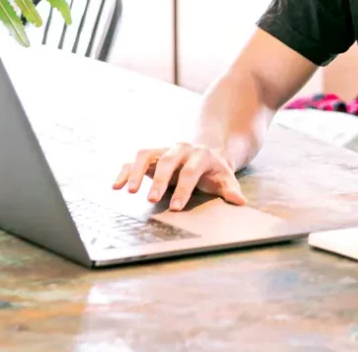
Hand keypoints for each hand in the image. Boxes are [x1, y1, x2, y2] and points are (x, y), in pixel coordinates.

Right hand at [112, 143, 246, 210]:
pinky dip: (125, 171)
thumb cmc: (214, 170)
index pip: (191, 171)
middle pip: (168, 161)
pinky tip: (116, 186)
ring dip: (137, 172)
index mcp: (201, 156)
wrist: (206, 151)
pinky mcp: (151, 155)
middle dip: (159, 180)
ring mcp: (164, 150)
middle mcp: (180, 149)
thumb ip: (231, 190)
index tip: (175, 207)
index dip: (183, 188)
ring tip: (129, 192)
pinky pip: (135, 160)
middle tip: (151, 200)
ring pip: (147, 155)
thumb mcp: (225, 178)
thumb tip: (240, 201)